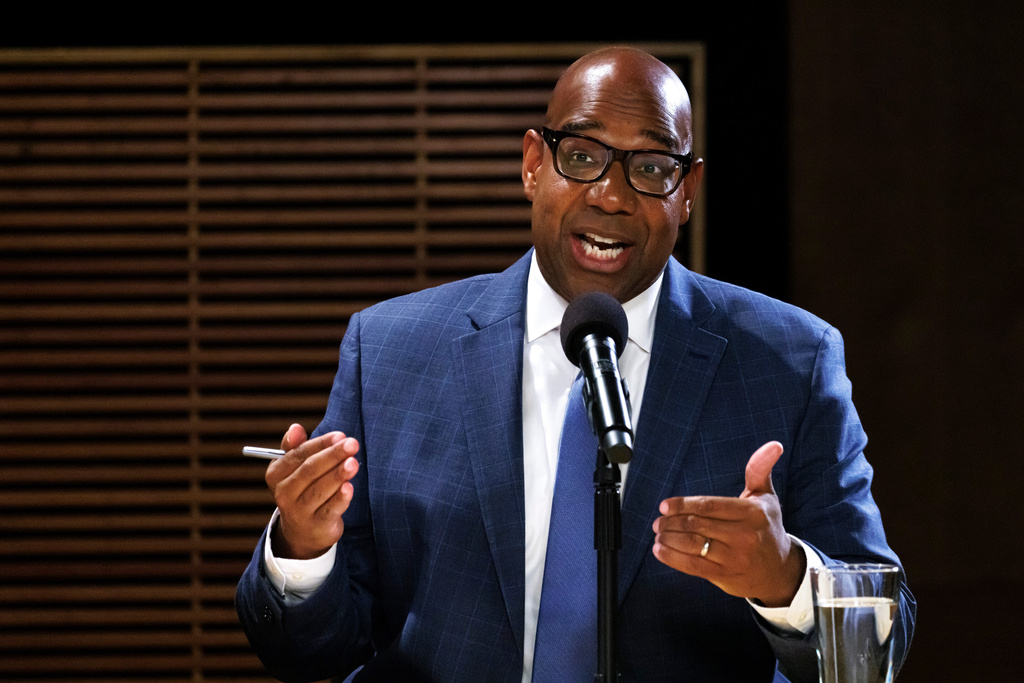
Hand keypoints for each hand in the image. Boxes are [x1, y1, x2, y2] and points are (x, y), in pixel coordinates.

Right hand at [265, 423, 360, 559]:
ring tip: (353, 462)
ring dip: (338, 474)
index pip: (298, 454)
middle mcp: (284, 493)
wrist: (303, 531)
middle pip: (309, 471)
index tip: (340, 435)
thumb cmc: (302, 489)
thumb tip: (295, 427)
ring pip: (320, 490)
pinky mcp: (316, 526)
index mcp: (276, 474)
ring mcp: (299, 511)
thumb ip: (295, 447)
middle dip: (332, 455)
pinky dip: (340, 498)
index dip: (320, 444)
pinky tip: (350, 487)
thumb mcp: (293, 469)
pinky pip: (329, 510)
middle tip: (352, 444)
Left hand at [652, 441, 803, 606]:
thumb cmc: (767, 528)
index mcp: (752, 513)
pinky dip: (672, 558)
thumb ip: (759, 470)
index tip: (665, 506)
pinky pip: (693, 566)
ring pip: (692, 545)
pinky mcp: (726, 575)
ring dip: (669, 538)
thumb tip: (773, 445)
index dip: (683, 504)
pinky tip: (659, 550)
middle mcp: (744, 535)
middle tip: (658, 520)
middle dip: (671, 522)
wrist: (780, 571)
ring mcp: (734, 558)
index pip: (709, 506)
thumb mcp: (766, 498)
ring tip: (659, 533)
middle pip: (697, 525)